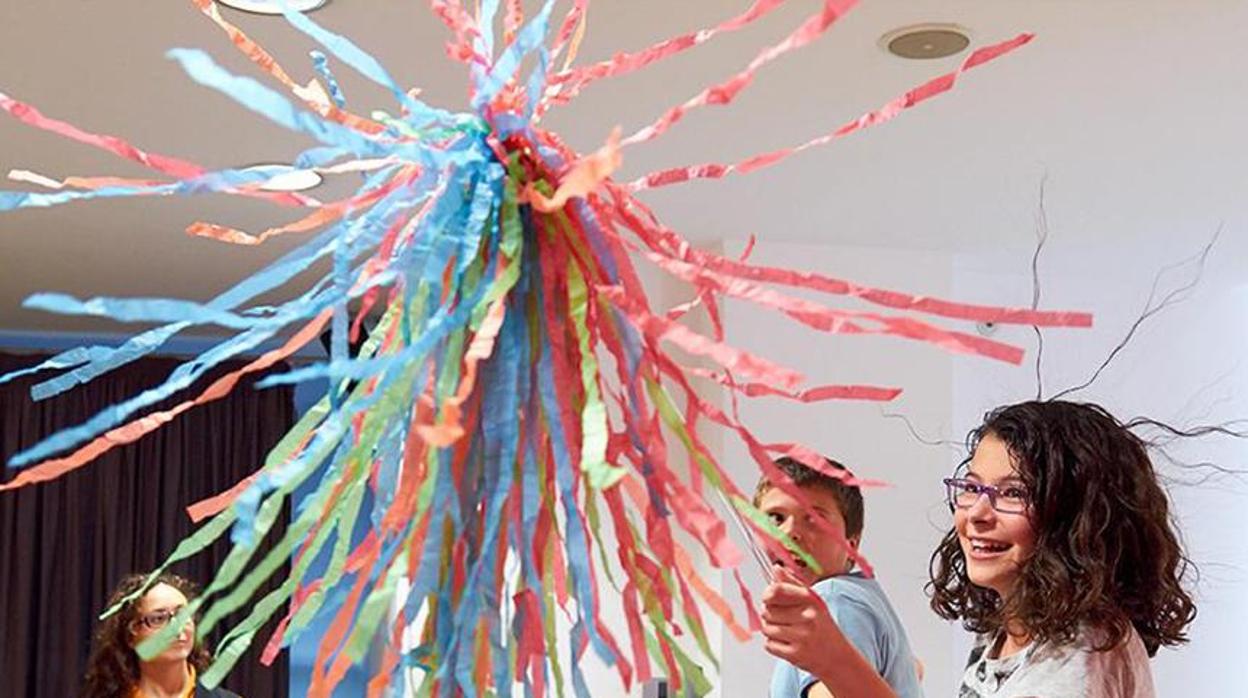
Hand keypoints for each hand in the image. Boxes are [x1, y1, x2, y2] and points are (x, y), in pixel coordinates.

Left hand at [760, 565, 842, 679]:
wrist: (838, 657)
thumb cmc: (822, 626)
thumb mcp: (813, 601)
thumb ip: (793, 583)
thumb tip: (776, 568)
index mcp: (811, 600)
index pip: (777, 590)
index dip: (767, 594)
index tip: (768, 597)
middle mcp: (808, 617)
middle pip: (767, 610)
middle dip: (769, 614)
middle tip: (781, 618)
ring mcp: (802, 637)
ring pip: (766, 628)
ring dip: (770, 630)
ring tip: (785, 631)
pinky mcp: (795, 654)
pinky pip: (769, 645)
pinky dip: (773, 645)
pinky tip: (787, 643)